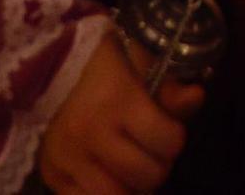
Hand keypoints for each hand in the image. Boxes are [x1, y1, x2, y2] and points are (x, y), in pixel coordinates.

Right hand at [38, 31, 203, 193]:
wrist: (46, 67)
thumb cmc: (102, 64)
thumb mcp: (140, 63)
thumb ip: (169, 87)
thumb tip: (197, 97)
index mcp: (119, 102)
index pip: (168, 142)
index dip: (174, 138)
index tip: (167, 130)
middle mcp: (92, 133)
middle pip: (148, 176)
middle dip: (157, 166)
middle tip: (150, 152)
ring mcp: (68, 158)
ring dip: (132, 187)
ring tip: (129, 169)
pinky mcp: (52, 175)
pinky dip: (103, 194)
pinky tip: (107, 178)